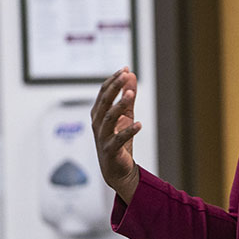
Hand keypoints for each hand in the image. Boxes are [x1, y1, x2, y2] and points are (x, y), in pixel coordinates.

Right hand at [90, 67, 141, 203]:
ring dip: (120, 105)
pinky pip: (118, 139)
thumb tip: (131, 76)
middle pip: (104, 101)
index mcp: (99, 113)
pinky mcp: (110, 150)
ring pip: (109, 118)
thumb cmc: (118, 141)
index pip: (104, 93)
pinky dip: (128, 131)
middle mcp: (98, 123)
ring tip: (130, 94)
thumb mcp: (126, 115)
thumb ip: (128, 97)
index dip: (113, 80)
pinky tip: (139, 124)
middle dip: (114, 87)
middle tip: (125, 75)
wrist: (116, 170)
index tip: (125, 69)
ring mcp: (102, 137)